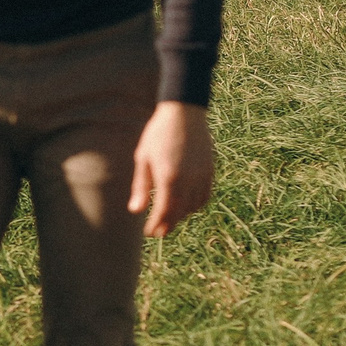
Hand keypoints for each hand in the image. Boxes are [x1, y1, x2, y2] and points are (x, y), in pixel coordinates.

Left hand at [128, 101, 214, 237]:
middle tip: (158, 232)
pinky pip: (205, 196)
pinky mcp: (210, 170)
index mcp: (169, 178)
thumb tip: (135, 211)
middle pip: (179, 213)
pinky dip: (196, 205)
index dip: (156, 225)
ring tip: (171, 217)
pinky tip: (187, 205)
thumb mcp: (143, 159)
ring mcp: (202, 176)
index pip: (164, 212)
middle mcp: (188, 180)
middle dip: (168, 224)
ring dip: (182, 215)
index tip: (149, 233)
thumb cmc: (158, 134)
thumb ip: (141, 187)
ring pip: (194, 206)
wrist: (184, 112)